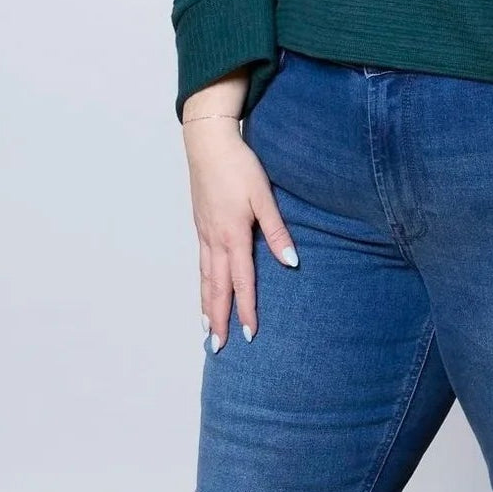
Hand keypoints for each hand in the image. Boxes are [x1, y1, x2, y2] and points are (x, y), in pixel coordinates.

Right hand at [184, 120, 299, 350]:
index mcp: (234, 235)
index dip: (246, 309)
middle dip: (218, 319)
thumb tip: (291, 262)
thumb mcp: (264, 196)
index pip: (242, 281)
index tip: (250, 334)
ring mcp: (204, 233)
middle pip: (216, 288)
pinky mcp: (200, 225)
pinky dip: (202, 284)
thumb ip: (277, 231)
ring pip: (205, 278)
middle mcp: (215, 240)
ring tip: (206, 330)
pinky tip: (204, 290)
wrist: (208, 144)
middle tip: (217, 347)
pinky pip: (200, 263)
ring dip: (206, 306)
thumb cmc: (239, 166)